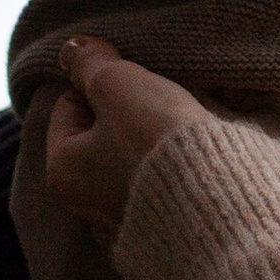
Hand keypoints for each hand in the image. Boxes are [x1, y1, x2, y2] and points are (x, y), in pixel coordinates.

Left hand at [43, 36, 204, 244]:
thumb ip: (91, 63)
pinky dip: (177, 165)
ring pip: (136, 158)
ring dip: (156, 137)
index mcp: (62, 174)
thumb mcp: (118, 85)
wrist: (218, 200)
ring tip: (184, 123)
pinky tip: (197, 153)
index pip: (69, 105)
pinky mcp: (164, 229)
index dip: (101, 84)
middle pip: (104, 133)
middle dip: (131, 111)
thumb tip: (71, 50)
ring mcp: (127, 222)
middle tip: (161, 100)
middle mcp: (87, 206)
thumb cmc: (156, 141)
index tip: (134, 84)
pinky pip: (164, 182)